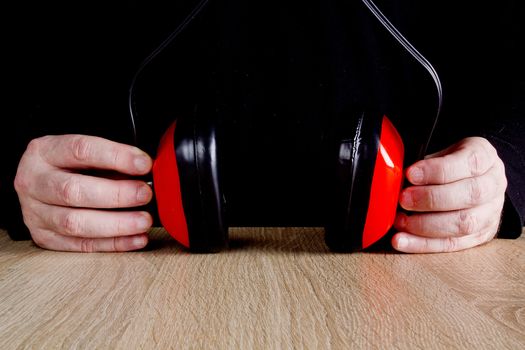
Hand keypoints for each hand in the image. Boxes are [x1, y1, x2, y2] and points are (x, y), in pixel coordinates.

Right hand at [14, 135, 153, 251]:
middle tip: (145, 194)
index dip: (116, 157)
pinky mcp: (44, 238)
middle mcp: (33, 182)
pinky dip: (113, 244)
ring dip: (115, 224)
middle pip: (72, 191)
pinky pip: (80, 245)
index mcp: (44, 152)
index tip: (144, 164)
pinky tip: (136, 239)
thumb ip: (113, 161)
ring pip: (74, 223)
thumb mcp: (86, 153)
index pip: (81, 150)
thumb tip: (148, 174)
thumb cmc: (72, 166)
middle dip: (116, 194)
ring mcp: (35, 213)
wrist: (40, 184)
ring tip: (143, 221)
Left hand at [392, 137, 506, 252]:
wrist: (470, 179)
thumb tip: (395, 178)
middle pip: (470, 195)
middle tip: (403, 199)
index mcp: (484, 156)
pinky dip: (423, 244)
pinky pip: (453, 244)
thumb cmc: (450, 164)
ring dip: (425, 225)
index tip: (410, 174)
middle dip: (431, 199)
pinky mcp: (481, 235)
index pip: (468, 163)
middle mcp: (494, 184)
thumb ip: (424, 163)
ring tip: (400, 221)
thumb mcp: (440, 153)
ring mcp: (491, 212)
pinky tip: (403, 240)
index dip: (437, 170)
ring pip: (463, 223)